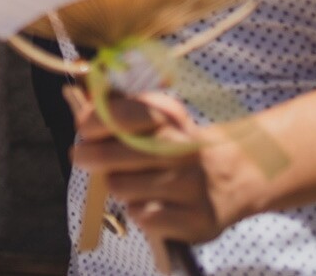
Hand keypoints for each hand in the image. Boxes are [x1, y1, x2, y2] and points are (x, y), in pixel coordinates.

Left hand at [70, 86, 262, 245]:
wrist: (233, 177)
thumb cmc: (176, 145)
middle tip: (86, 157)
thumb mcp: (156, 116)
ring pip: (120, 188)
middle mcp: (181, 150)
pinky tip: (153, 203)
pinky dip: (140, 212)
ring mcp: (191, 186)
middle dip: (90, 157)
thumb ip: (117, 106)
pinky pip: (142, 217)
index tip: (85, 129)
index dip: (92, 122)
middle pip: (107, 156)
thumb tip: (83, 96)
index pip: (116, 114)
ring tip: (132, 181)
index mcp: (168, 118)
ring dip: (119, 186)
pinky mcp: (195, 220)